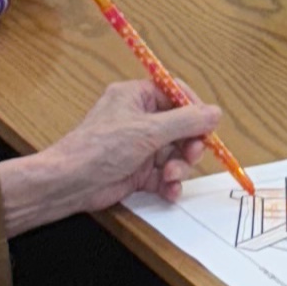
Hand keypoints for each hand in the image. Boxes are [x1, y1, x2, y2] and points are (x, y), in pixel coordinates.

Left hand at [0, 81, 226, 231]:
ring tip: (171, 176)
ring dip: (179, 167)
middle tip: (191, 155)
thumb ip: (186, 121)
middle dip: (189, 145)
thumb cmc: (101, 148)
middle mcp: (139, 119)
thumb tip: (215, 113)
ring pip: (175, 154)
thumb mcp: (148, 130)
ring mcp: (139, 146)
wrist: (71, 182)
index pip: (175, 94)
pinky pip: (165, 175)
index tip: (207, 125)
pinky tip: (169, 191)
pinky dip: (170, 184)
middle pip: (181, 127)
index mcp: (136, 97)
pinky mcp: (138, 171)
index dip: (194, 109)